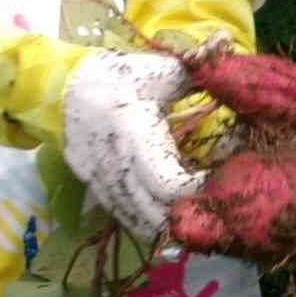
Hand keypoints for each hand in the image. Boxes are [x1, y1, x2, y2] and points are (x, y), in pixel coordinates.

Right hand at [63, 49, 204, 239]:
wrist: (63, 87)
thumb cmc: (117, 77)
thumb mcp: (158, 71)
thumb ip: (195, 78)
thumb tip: (233, 76)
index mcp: (134, 132)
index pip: (167, 182)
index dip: (194, 191)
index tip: (217, 183)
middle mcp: (115, 162)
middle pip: (153, 210)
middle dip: (183, 216)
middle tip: (211, 212)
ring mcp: (99, 178)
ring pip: (135, 217)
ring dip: (164, 225)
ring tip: (191, 224)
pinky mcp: (92, 185)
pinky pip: (120, 213)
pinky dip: (143, 222)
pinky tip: (163, 224)